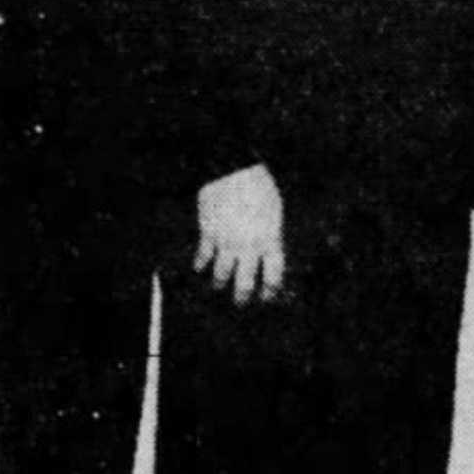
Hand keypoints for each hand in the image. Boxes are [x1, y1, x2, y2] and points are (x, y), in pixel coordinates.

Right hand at [195, 164, 285, 304]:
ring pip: (221, 274)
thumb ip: (271, 234)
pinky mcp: (208, 234)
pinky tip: (199, 268)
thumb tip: (268, 250)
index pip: (272, 275)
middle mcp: (249, 247)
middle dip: (242, 296)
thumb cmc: (259, 186)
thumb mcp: (275, 211)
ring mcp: (227, 242)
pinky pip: (203, 257)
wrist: (233, 170)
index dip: (269, 290)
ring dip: (218, 283)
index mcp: (270, 240)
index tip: (266, 297)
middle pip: (245, 283)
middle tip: (240, 303)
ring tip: (217, 287)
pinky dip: (200, 265)